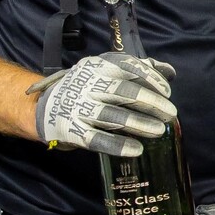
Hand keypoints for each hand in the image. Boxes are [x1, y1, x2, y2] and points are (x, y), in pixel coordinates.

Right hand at [27, 52, 175, 154]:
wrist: (43, 106)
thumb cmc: (87, 87)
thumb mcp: (107, 71)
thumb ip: (138, 69)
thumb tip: (169, 71)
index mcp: (98, 66)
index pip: (128, 67)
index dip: (151, 79)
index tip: (167, 92)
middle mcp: (87, 84)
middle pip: (123, 92)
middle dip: (151, 103)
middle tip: (170, 114)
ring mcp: (78, 107)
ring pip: (112, 116)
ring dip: (139, 124)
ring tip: (159, 131)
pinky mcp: (71, 130)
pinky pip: (97, 139)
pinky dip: (118, 145)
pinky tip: (136, 149)